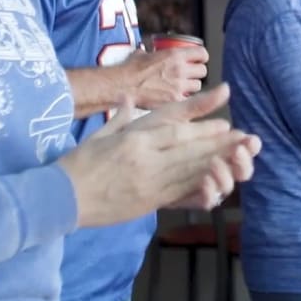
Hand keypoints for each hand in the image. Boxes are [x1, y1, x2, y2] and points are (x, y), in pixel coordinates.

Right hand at [57, 87, 261, 227]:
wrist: (58, 199)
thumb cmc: (76, 165)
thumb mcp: (98, 135)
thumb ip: (119, 117)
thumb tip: (128, 99)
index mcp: (133, 136)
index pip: (173, 122)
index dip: (201, 116)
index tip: (223, 110)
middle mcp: (144, 155)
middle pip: (188, 144)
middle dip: (218, 139)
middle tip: (242, 135)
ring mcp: (148, 179)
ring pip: (190, 167)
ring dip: (217, 160)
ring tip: (239, 155)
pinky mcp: (149, 201)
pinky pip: (181, 191)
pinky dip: (202, 185)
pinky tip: (220, 182)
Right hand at [121, 46, 209, 105]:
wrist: (123, 86)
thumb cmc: (130, 69)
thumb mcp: (142, 54)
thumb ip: (150, 52)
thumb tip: (148, 51)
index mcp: (175, 55)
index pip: (202, 53)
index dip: (201, 57)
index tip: (199, 59)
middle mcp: (180, 69)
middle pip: (202, 71)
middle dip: (197, 73)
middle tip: (190, 75)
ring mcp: (179, 86)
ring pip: (198, 86)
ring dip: (192, 86)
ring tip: (183, 87)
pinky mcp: (175, 100)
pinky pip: (188, 99)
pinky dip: (184, 99)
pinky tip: (176, 98)